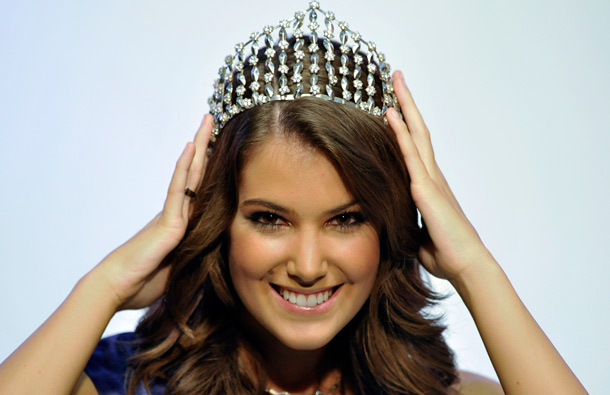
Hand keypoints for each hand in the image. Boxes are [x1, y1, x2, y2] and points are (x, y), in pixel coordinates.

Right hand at [91, 114, 212, 309]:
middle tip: (212, 119)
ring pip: (189, 173)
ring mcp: (172, 214)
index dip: (207, 167)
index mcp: (179, 222)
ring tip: (207, 120)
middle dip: (205, 146)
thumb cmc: (143, 281)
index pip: (199, 189)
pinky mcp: (168, 222)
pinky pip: (178, 190)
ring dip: (199, 146)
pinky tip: (191, 147)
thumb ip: (194, 255)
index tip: (218, 146)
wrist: (117, 288)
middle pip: (195, 173)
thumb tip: (212, 253)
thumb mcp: (179, 267)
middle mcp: (176, 212)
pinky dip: (184, 168)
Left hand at [386, 71, 491, 281]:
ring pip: (416, 135)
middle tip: (397, 76)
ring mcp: (430, 180)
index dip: (406, 123)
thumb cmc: (445, 252)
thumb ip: (408, 219)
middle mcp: (432, 176)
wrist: (465, 266)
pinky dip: (401, 134)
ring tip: (395, 82)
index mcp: (429, 185)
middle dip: (407, 102)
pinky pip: (411, 156)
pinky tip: (390, 116)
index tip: (394, 103)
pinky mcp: (426, 190)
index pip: (415, 146)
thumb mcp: (418, 232)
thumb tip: (396, 219)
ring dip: (405, 107)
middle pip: (419, 130)